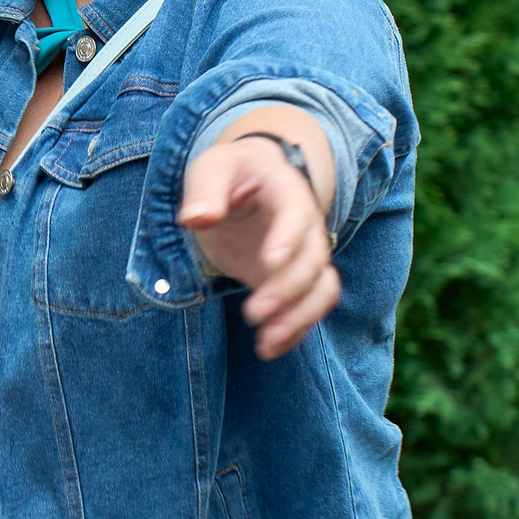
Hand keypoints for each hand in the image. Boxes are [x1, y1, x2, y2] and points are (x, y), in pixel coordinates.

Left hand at [177, 137, 339, 359]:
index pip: (297, 215)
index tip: (270, 261)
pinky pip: (309, 309)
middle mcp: (307, 227)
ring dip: (300, 318)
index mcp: (288, 192)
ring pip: (321, 290)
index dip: (288, 239)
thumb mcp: (213, 168)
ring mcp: (304, 257)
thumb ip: (205, 190)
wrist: (252, 181)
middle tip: (253, 313)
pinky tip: (268, 350)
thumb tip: (196, 218)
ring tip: (267, 342)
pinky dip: (294, 332)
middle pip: (313, 261)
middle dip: (287, 290)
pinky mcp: (294, 281)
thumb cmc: (231, 173)